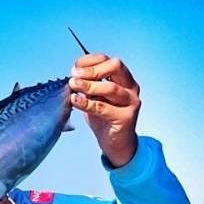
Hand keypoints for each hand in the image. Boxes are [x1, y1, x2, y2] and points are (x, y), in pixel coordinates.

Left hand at [69, 53, 141, 167]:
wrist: (115, 143)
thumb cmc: (104, 118)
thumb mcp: (94, 97)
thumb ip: (88, 85)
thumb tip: (73, 74)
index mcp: (123, 79)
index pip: (109, 61)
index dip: (91, 61)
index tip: (75, 67)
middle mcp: (130, 87)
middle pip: (115, 67)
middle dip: (92, 70)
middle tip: (74, 75)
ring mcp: (131, 102)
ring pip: (110, 88)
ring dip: (88, 85)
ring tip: (73, 85)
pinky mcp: (126, 117)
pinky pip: (103, 108)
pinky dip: (87, 103)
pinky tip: (75, 100)